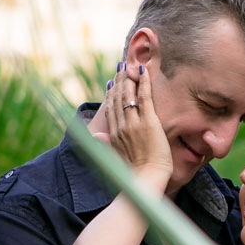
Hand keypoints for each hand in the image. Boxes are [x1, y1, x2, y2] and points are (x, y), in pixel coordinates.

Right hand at [105, 64, 172, 178]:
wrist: (146, 179)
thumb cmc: (134, 174)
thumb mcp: (116, 158)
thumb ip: (106, 144)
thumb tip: (96, 136)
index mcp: (113, 134)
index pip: (110, 109)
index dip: (110, 94)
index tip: (111, 82)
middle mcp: (121, 126)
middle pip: (117, 98)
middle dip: (119, 80)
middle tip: (121, 67)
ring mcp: (133, 123)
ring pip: (128, 94)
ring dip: (129, 77)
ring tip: (131, 65)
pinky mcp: (148, 122)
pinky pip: (144, 97)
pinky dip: (144, 82)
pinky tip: (144, 71)